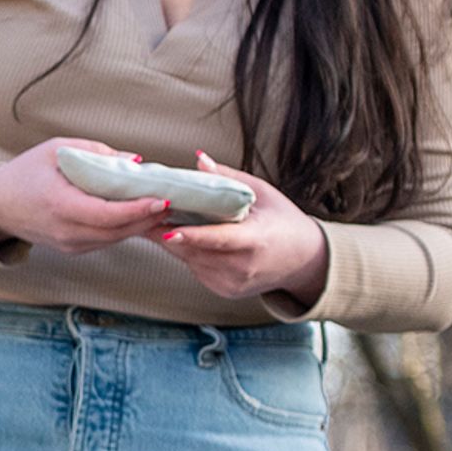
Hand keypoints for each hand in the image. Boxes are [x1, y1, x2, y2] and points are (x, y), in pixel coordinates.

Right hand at [0, 142, 182, 253]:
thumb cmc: (25, 173)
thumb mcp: (56, 150)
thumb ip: (97, 153)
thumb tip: (135, 161)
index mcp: (60, 205)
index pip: (108, 214)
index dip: (138, 209)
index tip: (161, 198)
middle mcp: (66, 231)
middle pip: (118, 231)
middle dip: (148, 218)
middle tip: (174, 202)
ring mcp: (69, 244)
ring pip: (115, 238)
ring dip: (141, 225)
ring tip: (163, 208)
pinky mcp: (72, 249)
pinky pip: (106, 240)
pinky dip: (125, 229)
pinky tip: (140, 216)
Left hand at [154, 151, 332, 304]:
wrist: (304, 260)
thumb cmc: (284, 221)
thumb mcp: (263, 193)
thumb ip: (229, 178)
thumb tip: (199, 159)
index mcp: (257, 239)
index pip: (219, 239)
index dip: (192, 236)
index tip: (168, 230)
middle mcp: (244, 266)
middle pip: (197, 250)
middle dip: (168, 232)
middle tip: (147, 213)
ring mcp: (233, 282)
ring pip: (191, 261)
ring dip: (174, 242)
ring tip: (160, 220)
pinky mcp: (225, 291)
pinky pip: (196, 269)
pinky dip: (188, 253)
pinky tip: (185, 238)